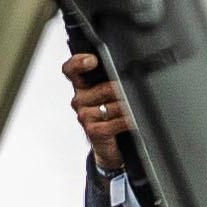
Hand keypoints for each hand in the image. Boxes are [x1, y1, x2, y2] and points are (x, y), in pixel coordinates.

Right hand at [65, 51, 131, 170]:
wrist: (110, 145)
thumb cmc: (111, 115)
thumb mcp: (108, 94)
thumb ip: (111, 78)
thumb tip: (125, 70)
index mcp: (81, 86)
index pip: (71, 69)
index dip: (78, 63)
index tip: (92, 60)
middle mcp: (80, 99)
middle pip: (104, 88)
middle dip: (123, 91)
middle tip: (132, 94)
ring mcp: (84, 116)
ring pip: (114, 105)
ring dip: (129, 107)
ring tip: (135, 109)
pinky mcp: (93, 131)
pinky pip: (117, 122)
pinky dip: (129, 121)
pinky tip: (135, 121)